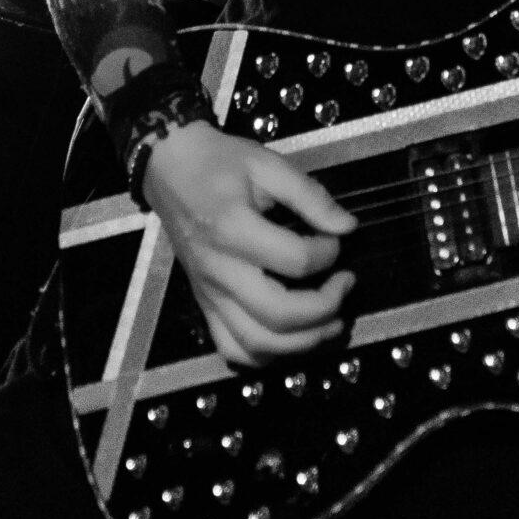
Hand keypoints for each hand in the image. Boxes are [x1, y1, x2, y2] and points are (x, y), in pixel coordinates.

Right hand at [140, 121, 356, 365]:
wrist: (170, 168)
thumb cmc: (220, 163)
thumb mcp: (267, 163)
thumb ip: (310, 196)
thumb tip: (348, 227)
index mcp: (234, 229)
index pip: (296, 260)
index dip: (329, 253)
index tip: (337, 239)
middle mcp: (219, 270)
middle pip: (278, 314)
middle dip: (324, 308)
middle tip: (346, 286)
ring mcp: (209, 293)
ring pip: (257, 343)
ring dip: (303, 343)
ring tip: (332, 323)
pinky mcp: (204, 304)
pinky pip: (232, 348)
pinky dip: (265, 355)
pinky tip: (291, 338)